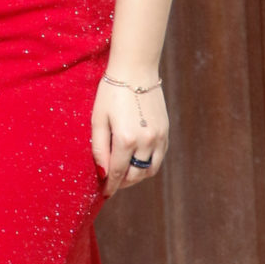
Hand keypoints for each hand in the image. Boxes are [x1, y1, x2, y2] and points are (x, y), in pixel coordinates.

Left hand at [91, 72, 167, 198]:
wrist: (136, 71)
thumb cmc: (111, 93)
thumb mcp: (98, 119)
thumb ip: (99, 148)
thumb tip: (102, 171)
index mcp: (125, 139)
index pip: (117, 172)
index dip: (110, 185)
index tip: (104, 192)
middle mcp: (146, 141)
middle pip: (135, 175)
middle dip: (123, 182)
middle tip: (112, 183)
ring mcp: (159, 138)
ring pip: (150, 170)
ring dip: (137, 176)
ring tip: (124, 175)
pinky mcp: (166, 132)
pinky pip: (159, 158)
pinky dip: (148, 165)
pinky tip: (137, 161)